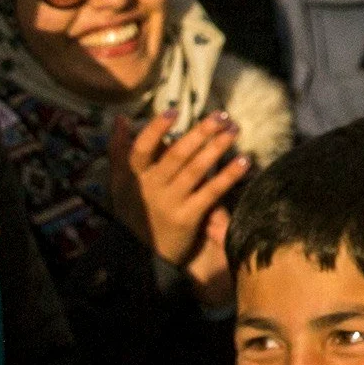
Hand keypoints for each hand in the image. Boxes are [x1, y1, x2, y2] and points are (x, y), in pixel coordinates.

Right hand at [109, 112, 248, 283]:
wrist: (140, 253)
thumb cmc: (134, 210)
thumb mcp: (120, 182)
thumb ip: (120, 149)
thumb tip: (121, 118)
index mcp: (134, 176)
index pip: (142, 149)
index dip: (156, 129)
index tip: (174, 111)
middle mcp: (151, 188)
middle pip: (176, 155)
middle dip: (200, 133)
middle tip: (222, 114)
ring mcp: (171, 203)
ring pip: (196, 170)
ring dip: (217, 148)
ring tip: (234, 130)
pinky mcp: (188, 217)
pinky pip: (211, 192)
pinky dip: (228, 176)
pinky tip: (244, 162)